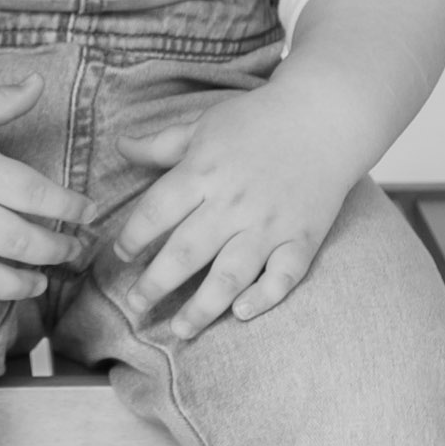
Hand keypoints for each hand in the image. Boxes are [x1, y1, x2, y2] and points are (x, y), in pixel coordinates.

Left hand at [112, 84, 352, 341]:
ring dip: (202, 307)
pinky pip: (283, 276)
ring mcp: (270, 224)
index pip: (156, 212)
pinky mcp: (302, 237)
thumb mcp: (204, 125)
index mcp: (203, 172)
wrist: (324, 115)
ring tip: (179, 330)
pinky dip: (264, 297)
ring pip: (230, 275)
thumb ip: (160, 144)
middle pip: (185, 252)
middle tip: (135, 305)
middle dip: (155, 285)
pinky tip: (242, 313)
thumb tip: (120, 146)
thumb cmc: (258, 120)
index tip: (121, 255)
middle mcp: (233, 203)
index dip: (133, 237)